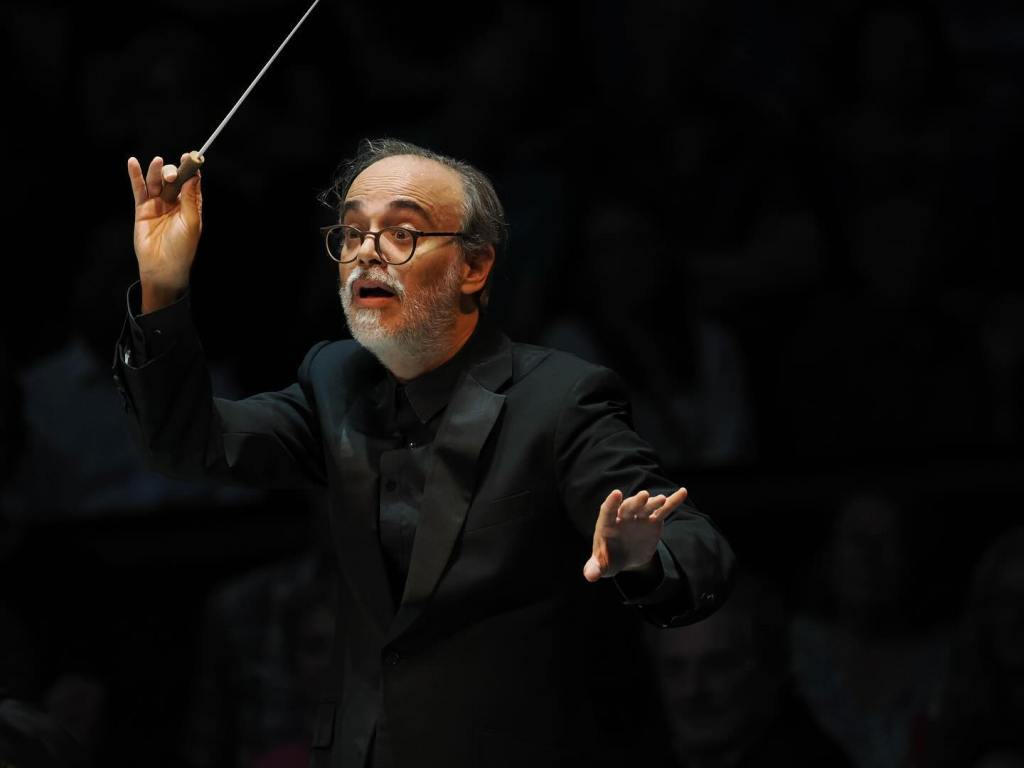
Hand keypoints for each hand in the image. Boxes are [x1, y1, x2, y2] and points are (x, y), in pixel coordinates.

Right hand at [127, 153, 202, 311]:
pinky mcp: (142, 209)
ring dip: (156, 171)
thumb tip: (194, 176)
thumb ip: (191, 199)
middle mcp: (174, 202)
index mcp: (190, 205)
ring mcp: (157, 204)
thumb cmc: (182, 247)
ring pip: (156, 182)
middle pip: (173, 179)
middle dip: (172, 172)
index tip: (191, 158)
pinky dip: (135, 176)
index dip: (190, 169)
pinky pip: (139, 190)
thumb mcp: (191, 222)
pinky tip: (133, 163)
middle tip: (172, 175)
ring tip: (157, 163)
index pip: (191, 182)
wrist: (163, 267)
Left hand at [583, 487, 687, 581]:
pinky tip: (683, 492)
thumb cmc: (610, 559)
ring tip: (662, 500)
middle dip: (636, 501)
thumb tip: (590, 576)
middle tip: (644, 495)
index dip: (611, 503)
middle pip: (629, 506)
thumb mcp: (602, 565)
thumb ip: (594, 568)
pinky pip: (663, 510)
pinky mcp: (653, 521)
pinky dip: (673, 501)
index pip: (607, 511)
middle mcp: (623, 516)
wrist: (626, 557)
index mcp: (607, 524)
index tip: (616, 493)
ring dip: (654, 502)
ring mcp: (639, 517)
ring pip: (646, 507)